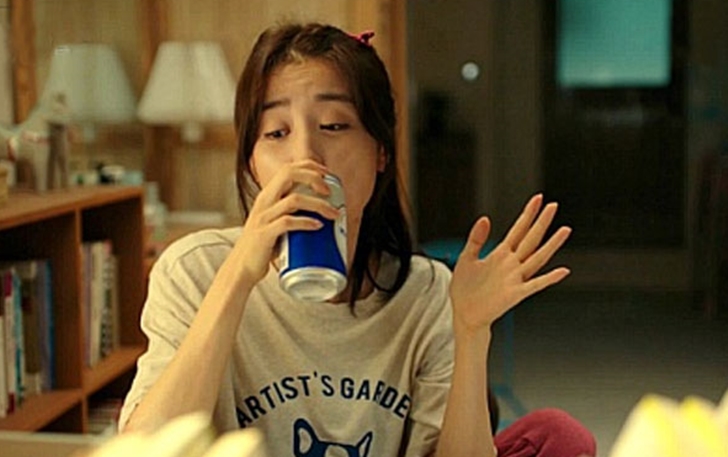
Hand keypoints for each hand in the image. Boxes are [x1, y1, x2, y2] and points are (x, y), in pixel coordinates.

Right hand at [231, 160, 339, 283]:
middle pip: (289, 174)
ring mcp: (263, 217)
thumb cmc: (261, 248)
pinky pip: (288, 222)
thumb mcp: (274, 223)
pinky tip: (318, 226)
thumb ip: (289, 214)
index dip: (309, 166)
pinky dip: (306, 222)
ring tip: (333, 214)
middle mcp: (264, 202)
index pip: (287, 169)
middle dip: (313, 177)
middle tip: (329, 191)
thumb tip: (319, 214)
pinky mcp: (265, 234)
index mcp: (267, 196)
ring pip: (294, 199)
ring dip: (318, 204)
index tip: (327, 174)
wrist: (241, 269)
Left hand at [449, 194, 571, 334]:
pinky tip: (562, 271)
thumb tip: (485, 218)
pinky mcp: (515, 294)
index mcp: (500, 254)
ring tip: (564, 231)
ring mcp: (515, 278)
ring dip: (551, 245)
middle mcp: (511, 264)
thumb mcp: (466, 258)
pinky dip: (549, 279)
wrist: (463, 314)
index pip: (518, 230)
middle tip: (553, 206)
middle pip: (531, 239)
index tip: (538, 199)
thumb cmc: (465, 290)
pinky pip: (535, 285)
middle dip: (542, 222)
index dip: (527, 214)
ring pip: (537, 258)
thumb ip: (476, 238)